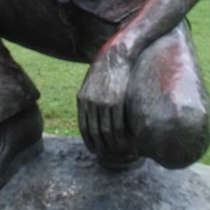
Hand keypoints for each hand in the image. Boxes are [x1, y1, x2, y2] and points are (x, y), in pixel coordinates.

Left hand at [77, 42, 133, 159]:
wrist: (116, 55)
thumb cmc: (105, 69)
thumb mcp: (91, 83)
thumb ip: (89, 99)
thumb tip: (91, 116)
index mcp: (82, 99)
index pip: (83, 127)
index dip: (89, 141)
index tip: (95, 149)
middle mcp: (90, 103)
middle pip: (94, 132)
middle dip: (101, 146)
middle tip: (108, 154)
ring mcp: (102, 102)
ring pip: (106, 131)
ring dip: (113, 143)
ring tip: (119, 150)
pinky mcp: (116, 101)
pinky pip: (118, 124)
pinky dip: (122, 135)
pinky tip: (127, 139)